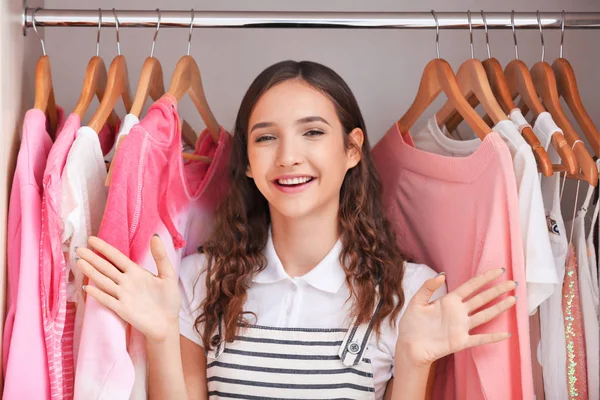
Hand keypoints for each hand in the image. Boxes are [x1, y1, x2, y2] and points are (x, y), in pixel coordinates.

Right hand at [75, 235, 181, 342]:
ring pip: (103, 281)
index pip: (117, 257)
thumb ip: (160, 257)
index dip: (104, 248)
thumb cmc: (169, 299)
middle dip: (92, 258)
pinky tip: (87, 287)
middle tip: (78, 249)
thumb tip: (155, 236)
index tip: (91, 239)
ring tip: (79, 262)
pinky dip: (97, 294)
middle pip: (106, 267)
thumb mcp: (168, 275)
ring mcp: (122, 295)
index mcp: (136, 272)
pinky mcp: (121, 309)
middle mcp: (126, 282)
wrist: (167, 323)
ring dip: (91, 272)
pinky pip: (107, 299)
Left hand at [396, 268, 515, 366]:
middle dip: (497, 290)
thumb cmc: (411, 323)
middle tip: (513, 283)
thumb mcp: (417, 301)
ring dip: (499, 308)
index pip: (471, 286)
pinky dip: (493, 337)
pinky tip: (506, 334)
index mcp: (449, 300)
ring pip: (485, 315)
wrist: (408, 346)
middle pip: (482, 299)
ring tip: (513, 300)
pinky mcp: (460, 341)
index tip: (499, 271)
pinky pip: (479, 339)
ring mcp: (461, 327)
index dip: (484, 278)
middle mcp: (459, 312)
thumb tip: (442, 275)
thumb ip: (428, 287)